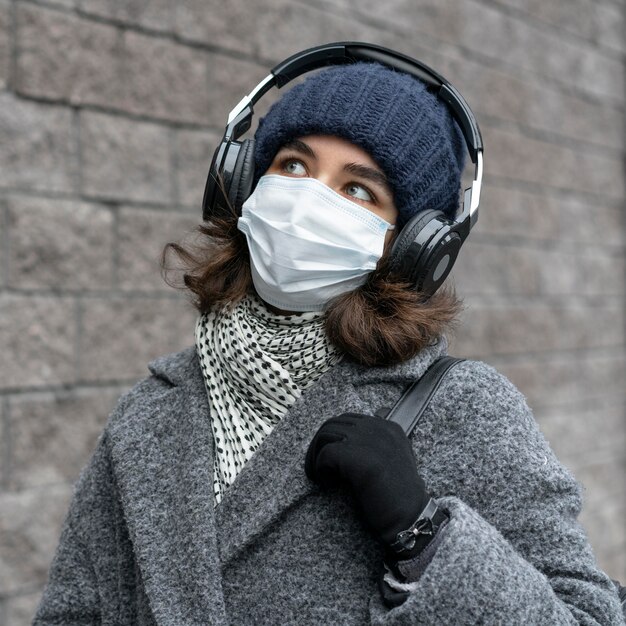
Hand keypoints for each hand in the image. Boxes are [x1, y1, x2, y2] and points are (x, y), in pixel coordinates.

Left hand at [305, 413, 429, 549]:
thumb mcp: (396, 457)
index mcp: (388, 427)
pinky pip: (326, 453)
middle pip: (333, 424)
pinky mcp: (359, 458)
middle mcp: (379, 428)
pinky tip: (326, 483)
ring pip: (326, 435)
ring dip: (315, 455)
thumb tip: (366, 423)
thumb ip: (380, 440)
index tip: (329, 456)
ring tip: (318, 475)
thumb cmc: (398, 494)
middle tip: (316, 466)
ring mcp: (369, 441)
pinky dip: (319, 468)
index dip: (333, 436)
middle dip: (319, 444)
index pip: (348, 419)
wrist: (410, 517)